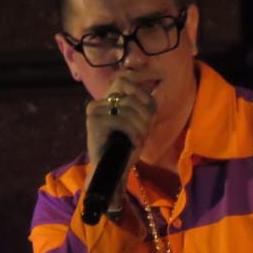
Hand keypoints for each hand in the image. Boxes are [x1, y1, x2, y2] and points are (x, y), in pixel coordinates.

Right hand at [85, 76, 155, 203]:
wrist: (114, 169)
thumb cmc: (127, 146)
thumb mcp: (141, 122)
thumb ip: (146, 105)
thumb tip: (158, 91)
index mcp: (107, 101)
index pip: (123, 82)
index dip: (139, 93)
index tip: (149, 113)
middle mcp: (98, 103)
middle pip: (130, 99)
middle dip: (143, 118)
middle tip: (143, 133)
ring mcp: (94, 111)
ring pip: (127, 110)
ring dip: (139, 127)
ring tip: (139, 140)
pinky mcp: (93, 121)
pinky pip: (120, 120)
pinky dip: (132, 132)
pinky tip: (135, 143)